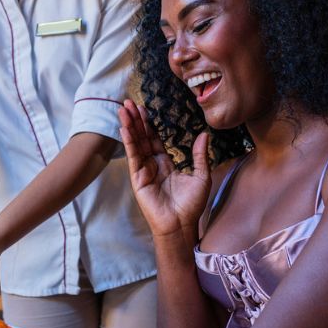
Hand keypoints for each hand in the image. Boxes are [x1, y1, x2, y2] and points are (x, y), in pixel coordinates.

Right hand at [118, 100, 211, 238]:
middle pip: (142, 137)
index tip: (143, 109)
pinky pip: (134, 157)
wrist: (182, 225)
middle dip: (135, 120)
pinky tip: (124, 129)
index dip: (148, 124)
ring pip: (136, 144)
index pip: (154, 139)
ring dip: (129, 126)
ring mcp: (144, 171)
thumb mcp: (201, 176)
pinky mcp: (138, 179)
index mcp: (165, 163)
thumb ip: (199, 155)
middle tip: (128, 102)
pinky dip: (129, 142)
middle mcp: (152, 165)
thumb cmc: (191, 205)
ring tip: (123, 109)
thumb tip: (204, 134)